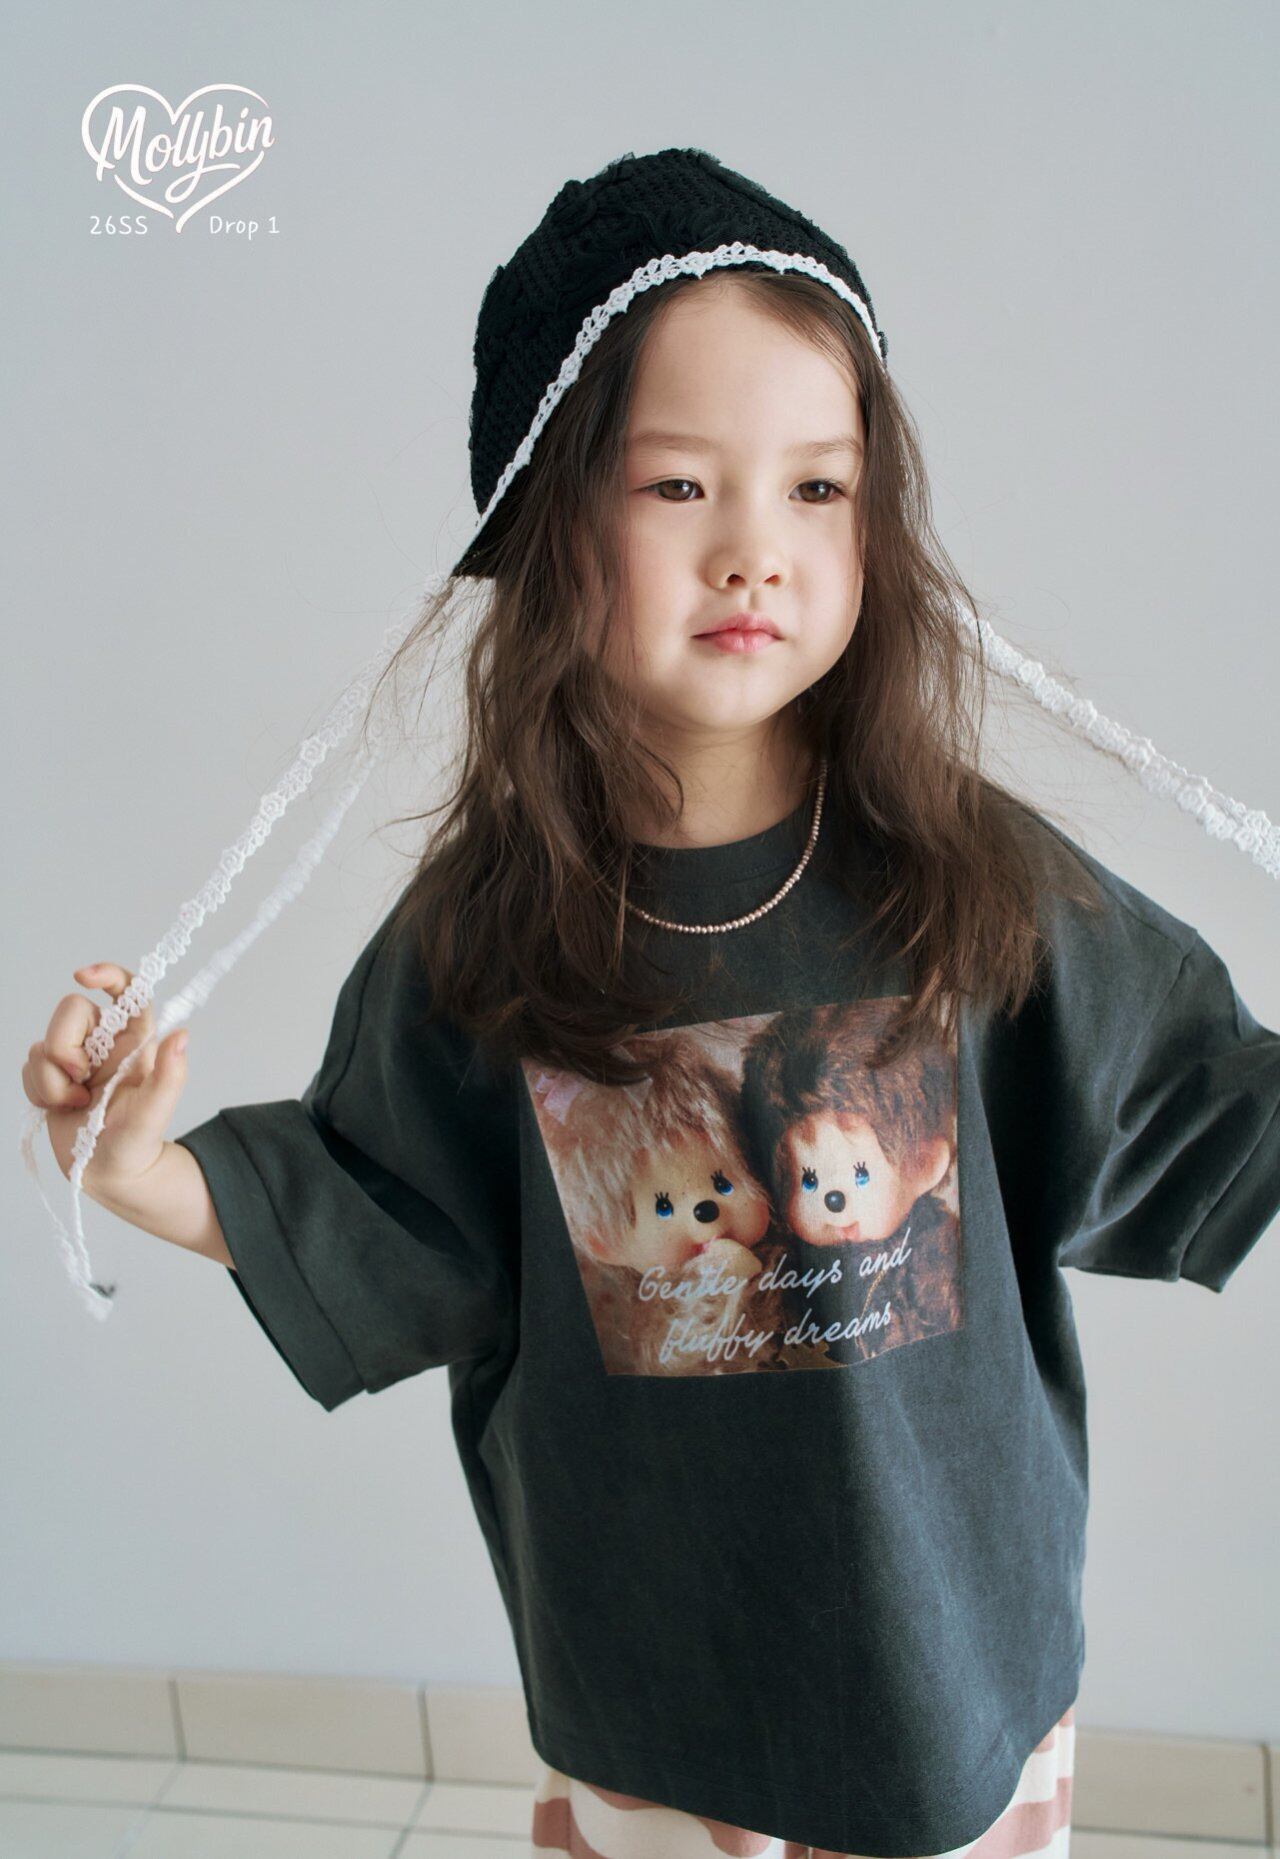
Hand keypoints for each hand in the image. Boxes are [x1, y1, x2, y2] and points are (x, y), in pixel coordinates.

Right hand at [22, 963, 189, 1193]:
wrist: (108, 1173)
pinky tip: (61, 1108)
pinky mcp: (51, 1076)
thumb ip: (170, 1076)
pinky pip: (28, 1066)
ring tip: (77, 1105)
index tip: (83, 976)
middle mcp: (104, 1043)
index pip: (126, 990)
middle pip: (69, 1010)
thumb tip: (181, 1035)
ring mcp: (75, 1058)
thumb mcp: (155, 1112)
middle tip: (81, 1080)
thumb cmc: (137, 1143)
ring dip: (52, 1080)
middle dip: (64, 1046)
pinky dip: (39, 1091)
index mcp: (134, 1041)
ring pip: (43, 1044)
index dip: (107, 974)